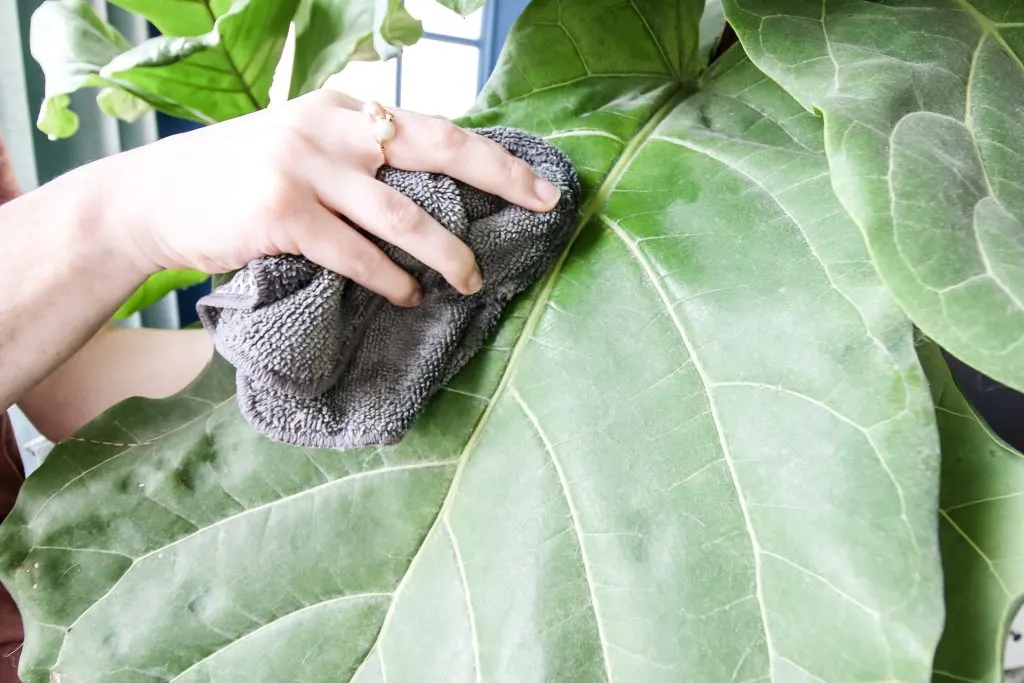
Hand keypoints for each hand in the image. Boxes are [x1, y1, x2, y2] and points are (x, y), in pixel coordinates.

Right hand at [91, 89, 561, 306]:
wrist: (151, 199)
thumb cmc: (237, 179)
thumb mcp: (301, 145)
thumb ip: (358, 155)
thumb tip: (433, 190)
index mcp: (342, 108)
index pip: (435, 126)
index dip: (494, 154)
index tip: (540, 182)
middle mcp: (329, 128)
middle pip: (437, 148)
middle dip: (501, 177)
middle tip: (545, 206)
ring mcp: (304, 168)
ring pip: (402, 215)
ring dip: (447, 253)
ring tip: (472, 281)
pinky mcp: (281, 214)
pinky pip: (356, 255)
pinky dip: (390, 281)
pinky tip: (409, 298)